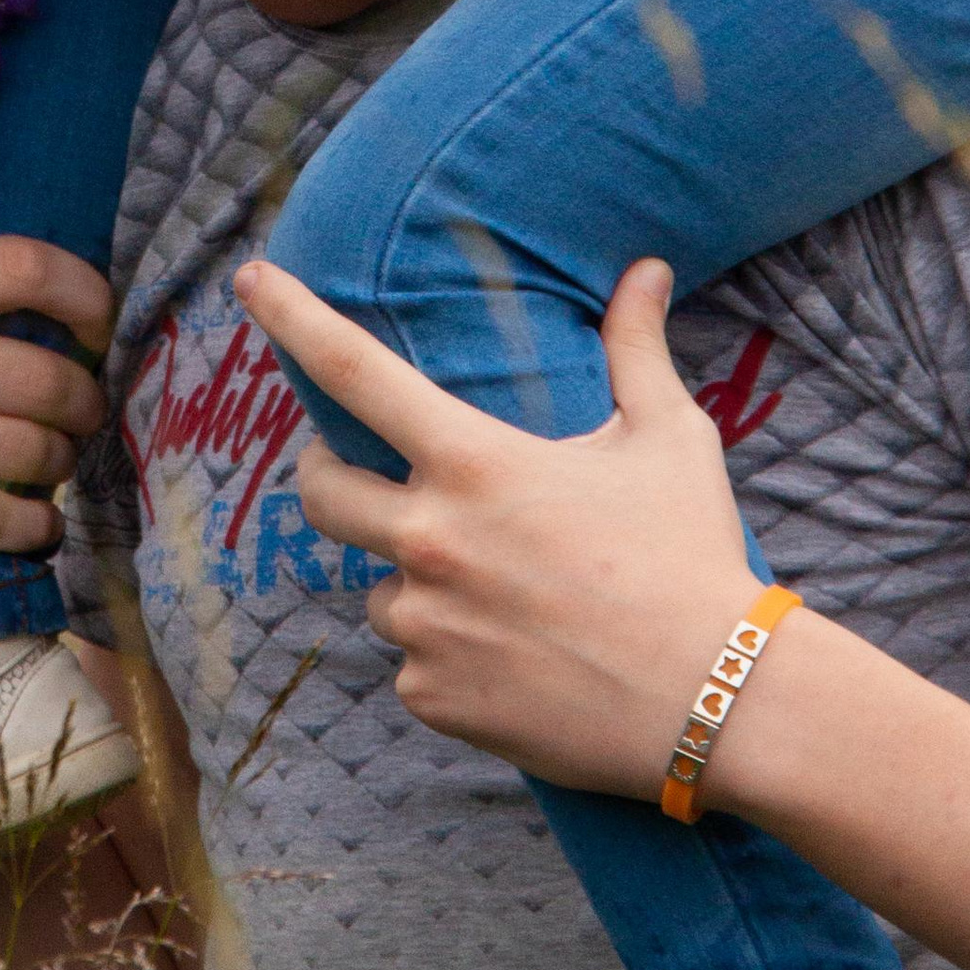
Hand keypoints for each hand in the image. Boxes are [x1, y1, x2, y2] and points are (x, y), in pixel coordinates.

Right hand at [0, 237, 115, 681]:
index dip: (87, 298)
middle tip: (84, 427)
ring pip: (20, 446)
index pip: (18, 265)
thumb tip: (23, 302)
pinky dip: (26, 528)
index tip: (102, 331)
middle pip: (38, 370)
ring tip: (55, 484)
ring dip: (58, 473)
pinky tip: (31, 532)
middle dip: (82, 408)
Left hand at [232, 257, 771, 796]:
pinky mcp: (432, 698)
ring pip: (381, 590)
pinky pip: (413, 667)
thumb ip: (636, 347)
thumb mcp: (667, 438)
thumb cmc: (692, 557)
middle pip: (322, 492)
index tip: (247, 279)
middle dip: (331, 476)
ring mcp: (424, 626)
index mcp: (472, 463)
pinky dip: (449, 660)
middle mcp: (428, 539)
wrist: (721, 700)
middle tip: (376, 480)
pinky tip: (519, 662)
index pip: (353, 370)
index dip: (291, 316)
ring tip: (508, 599)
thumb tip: (645, 269)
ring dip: (419, 585)